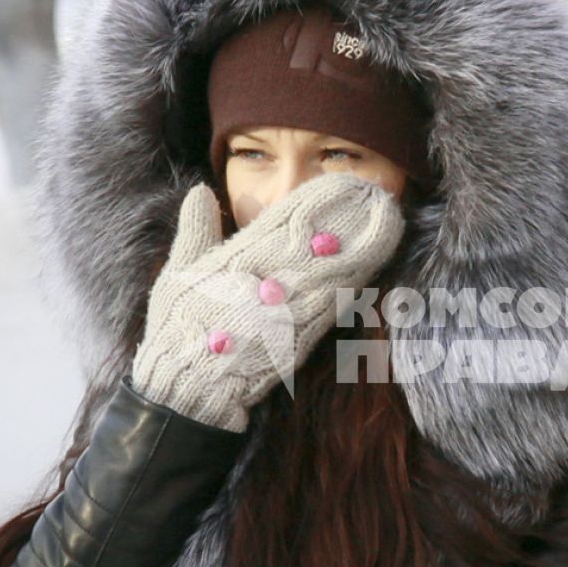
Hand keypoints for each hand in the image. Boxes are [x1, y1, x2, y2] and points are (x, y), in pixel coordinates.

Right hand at [131, 175, 404, 430]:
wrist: (190, 383)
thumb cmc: (179, 327)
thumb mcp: (177, 271)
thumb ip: (196, 229)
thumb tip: (200, 190)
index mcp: (238, 257)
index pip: (286, 218)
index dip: (317, 199)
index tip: (342, 183)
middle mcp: (269, 277)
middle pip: (319, 240)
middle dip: (350, 218)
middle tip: (379, 195)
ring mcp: (288, 307)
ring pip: (334, 269)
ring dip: (365, 246)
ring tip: (390, 222)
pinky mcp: (302, 335)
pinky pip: (335, 304)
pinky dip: (358, 283)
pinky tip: (379, 265)